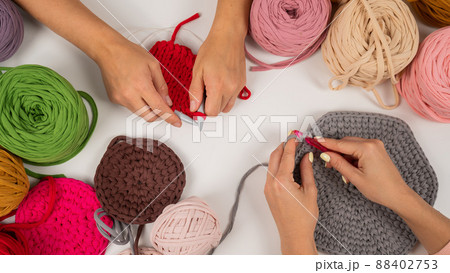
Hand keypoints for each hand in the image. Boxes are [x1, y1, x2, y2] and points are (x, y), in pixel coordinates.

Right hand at [97, 38, 180, 126]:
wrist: (108, 50)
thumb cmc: (128, 53)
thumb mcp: (153, 66)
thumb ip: (162, 85)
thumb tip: (167, 101)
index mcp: (142, 86)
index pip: (160, 108)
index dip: (170, 117)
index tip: (176, 122)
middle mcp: (129, 95)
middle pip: (149, 116)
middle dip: (159, 115)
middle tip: (164, 107)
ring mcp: (120, 98)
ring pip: (139, 113)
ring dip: (147, 108)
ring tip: (146, 91)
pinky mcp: (114, 99)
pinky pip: (130, 107)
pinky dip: (136, 102)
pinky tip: (135, 89)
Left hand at [189, 26, 245, 115]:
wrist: (228, 37)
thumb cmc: (213, 49)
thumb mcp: (197, 70)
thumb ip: (195, 91)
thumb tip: (193, 107)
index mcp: (217, 86)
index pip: (211, 112)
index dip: (202, 110)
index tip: (198, 105)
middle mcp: (230, 88)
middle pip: (219, 111)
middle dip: (210, 106)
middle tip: (204, 93)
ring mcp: (238, 87)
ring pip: (227, 106)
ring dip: (219, 102)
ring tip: (212, 88)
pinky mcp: (242, 84)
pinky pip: (233, 97)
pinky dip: (226, 95)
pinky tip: (220, 83)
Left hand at [265, 136, 318, 254]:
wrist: (294, 235)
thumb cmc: (303, 218)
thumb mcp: (310, 191)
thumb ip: (306, 171)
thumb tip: (306, 157)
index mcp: (282, 182)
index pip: (286, 156)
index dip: (292, 144)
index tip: (296, 136)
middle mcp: (271, 184)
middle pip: (274, 157)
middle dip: (283, 147)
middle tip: (294, 140)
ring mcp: (267, 188)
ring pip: (272, 165)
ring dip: (280, 156)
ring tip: (293, 151)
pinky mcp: (268, 193)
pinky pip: (271, 174)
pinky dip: (278, 166)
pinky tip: (288, 165)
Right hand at [319, 137, 412, 209]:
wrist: (398, 195)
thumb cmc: (380, 189)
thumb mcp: (355, 177)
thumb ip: (338, 164)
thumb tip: (325, 155)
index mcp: (367, 149)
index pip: (340, 144)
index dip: (326, 143)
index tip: (315, 140)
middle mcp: (372, 143)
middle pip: (345, 142)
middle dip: (334, 151)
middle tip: (324, 160)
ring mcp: (375, 146)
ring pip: (351, 145)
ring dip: (342, 154)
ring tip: (336, 167)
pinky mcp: (376, 150)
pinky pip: (358, 149)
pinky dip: (351, 156)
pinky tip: (347, 166)